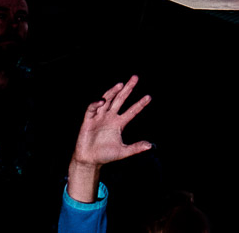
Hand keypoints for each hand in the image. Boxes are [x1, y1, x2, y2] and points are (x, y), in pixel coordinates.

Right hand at [67, 76, 152, 202]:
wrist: (89, 161)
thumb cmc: (105, 155)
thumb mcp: (123, 151)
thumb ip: (135, 148)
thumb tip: (150, 146)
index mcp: (119, 123)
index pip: (132, 111)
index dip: (140, 104)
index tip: (149, 97)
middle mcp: (110, 117)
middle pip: (120, 99)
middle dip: (127, 89)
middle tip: (135, 78)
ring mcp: (99, 117)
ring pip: (107, 101)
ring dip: (113, 92)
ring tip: (120, 85)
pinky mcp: (88, 121)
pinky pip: (92, 109)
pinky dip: (96, 104)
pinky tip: (102, 100)